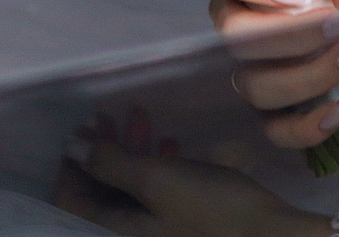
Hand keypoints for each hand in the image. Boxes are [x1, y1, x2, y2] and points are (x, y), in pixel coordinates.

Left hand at [56, 137, 327, 236]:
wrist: (270, 235)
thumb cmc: (210, 208)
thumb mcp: (157, 180)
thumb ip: (110, 163)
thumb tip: (71, 146)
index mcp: (113, 230)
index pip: (68, 199)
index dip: (70, 162)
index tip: (83, 128)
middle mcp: (128, 233)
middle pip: (98, 191)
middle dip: (101, 149)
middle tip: (107, 115)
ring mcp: (156, 229)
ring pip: (127, 188)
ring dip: (129, 151)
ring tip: (141, 116)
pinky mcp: (180, 223)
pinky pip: (154, 194)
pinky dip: (155, 166)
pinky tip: (169, 142)